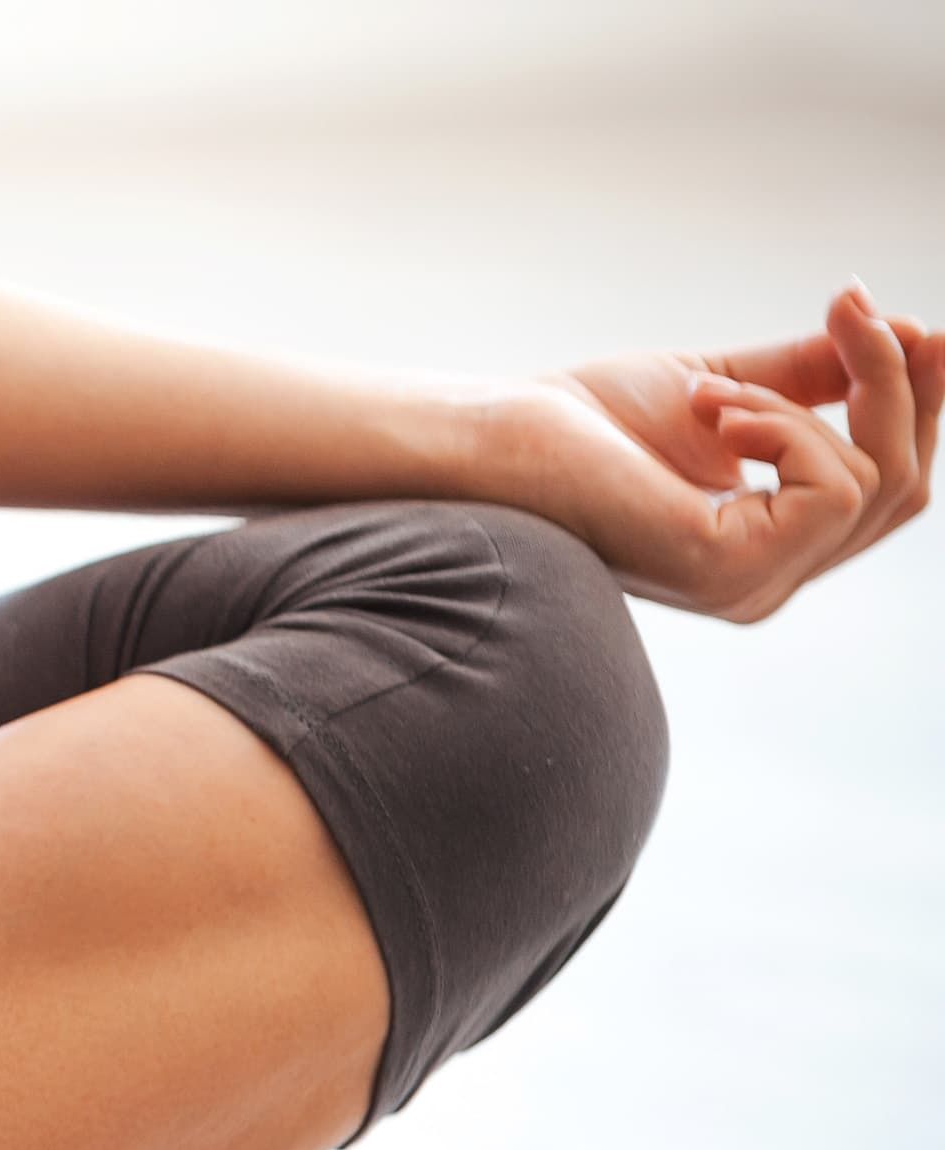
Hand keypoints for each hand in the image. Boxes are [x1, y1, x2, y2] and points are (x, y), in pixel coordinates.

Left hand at [485, 282, 942, 621]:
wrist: (500, 435)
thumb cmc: (586, 419)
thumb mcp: (727, 386)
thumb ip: (811, 377)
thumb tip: (910, 331)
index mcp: (767, 544)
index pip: (887, 487)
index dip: (918, 403)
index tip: (925, 326)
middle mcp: (765, 581)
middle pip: (903, 487)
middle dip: (894, 386)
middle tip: (852, 310)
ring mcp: (750, 586)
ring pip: (873, 480)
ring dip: (806, 402)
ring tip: (713, 393)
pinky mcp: (728, 569)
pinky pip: (830, 488)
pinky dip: (783, 426)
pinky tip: (711, 413)